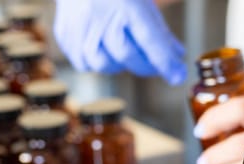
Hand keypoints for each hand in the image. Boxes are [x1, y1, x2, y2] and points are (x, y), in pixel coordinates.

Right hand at [54, 0, 185, 84]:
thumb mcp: (143, 4)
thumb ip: (160, 32)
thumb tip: (177, 58)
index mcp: (126, 4)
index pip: (150, 40)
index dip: (165, 62)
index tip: (178, 77)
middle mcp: (100, 15)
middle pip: (126, 55)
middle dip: (145, 64)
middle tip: (153, 63)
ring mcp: (79, 26)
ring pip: (104, 64)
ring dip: (119, 64)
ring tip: (124, 49)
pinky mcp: (65, 34)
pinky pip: (84, 63)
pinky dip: (97, 61)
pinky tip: (103, 48)